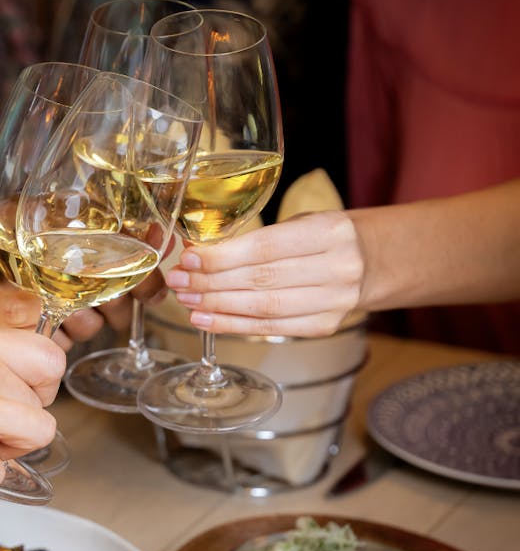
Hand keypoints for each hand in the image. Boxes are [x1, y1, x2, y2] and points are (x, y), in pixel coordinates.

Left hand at [165, 211, 364, 336]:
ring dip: (217, 307)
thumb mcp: (299, 222)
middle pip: (261, 280)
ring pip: (263, 308)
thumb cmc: (323, 237)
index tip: (189, 259)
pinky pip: (271, 328)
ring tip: (186, 301)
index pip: (265, 248)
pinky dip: (233, 325)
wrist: (372, 262)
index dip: (223, 257)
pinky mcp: (324, 326)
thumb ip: (256, 237)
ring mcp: (333, 302)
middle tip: (178, 282)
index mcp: (328, 232)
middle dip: (211, 283)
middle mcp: (336, 269)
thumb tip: (198, 252)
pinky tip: (206, 320)